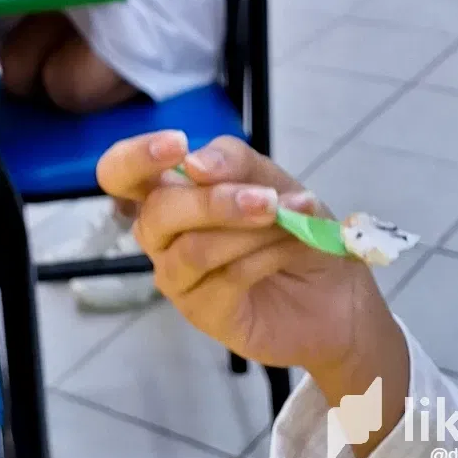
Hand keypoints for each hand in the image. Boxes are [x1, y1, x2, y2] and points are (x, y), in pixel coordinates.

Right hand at [97, 133, 408, 451]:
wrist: (337, 290)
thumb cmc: (293, 223)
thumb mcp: (272, 178)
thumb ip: (234, 163)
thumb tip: (190, 164)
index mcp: (168, 190)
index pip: (120, 171)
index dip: (137, 156)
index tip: (178, 144)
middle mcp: (162, 234)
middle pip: (156, 213)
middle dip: (212, 202)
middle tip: (265, 199)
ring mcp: (178, 276)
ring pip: (193, 247)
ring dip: (248, 229)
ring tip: (290, 219)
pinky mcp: (202, 312)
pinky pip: (224, 278)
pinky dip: (263, 255)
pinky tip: (289, 246)